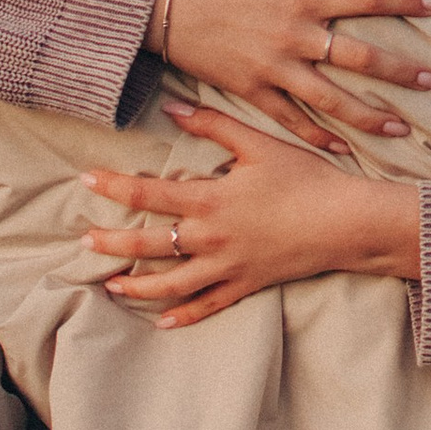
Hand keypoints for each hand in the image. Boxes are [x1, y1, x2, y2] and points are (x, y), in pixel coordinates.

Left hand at [83, 104, 422, 328]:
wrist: (346, 222)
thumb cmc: (306, 179)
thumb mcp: (260, 144)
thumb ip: (214, 125)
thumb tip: (174, 108)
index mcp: (210, 200)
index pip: (147, 195)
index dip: (113, 187)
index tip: (86, 180)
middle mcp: (211, 238)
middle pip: (149, 245)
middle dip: (112, 245)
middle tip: (84, 243)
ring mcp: (227, 267)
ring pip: (170, 284)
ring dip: (137, 286)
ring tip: (112, 285)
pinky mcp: (246, 285)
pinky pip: (207, 306)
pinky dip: (183, 315)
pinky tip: (162, 321)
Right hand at [159, 0, 430, 149]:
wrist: (159, 6)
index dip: (403, 1)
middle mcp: (292, 38)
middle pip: (358, 58)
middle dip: (400, 71)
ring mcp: (273, 70)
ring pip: (331, 100)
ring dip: (369, 115)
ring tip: (402, 126)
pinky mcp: (252, 92)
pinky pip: (292, 120)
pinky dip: (319, 136)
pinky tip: (345, 148)